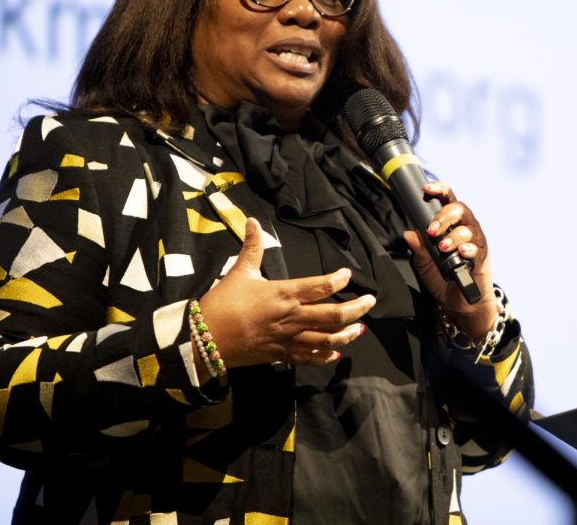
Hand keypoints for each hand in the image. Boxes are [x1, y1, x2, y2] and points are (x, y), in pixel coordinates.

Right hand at [198, 218, 375, 376]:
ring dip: (347, 335)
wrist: (205, 340)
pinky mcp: (281, 355)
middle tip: (370, 302)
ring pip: (327, 339)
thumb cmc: (223, 303)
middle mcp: (293, 317)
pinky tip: (334, 354)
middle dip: (357, 309)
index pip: (322, 285)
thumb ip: (252, 247)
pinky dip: (324, 356)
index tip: (348, 274)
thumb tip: (251, 220)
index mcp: (285, 293)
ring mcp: (289, 339)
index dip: (340, 279)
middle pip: (334, 315)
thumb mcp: (240, 272)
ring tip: (360, 330)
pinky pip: (309, 357)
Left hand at [402, 182, 496, 340]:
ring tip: (442, 248)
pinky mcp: (482, 259)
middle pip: (460, 209)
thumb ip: (418, 248)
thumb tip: (408, 234)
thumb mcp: (424, 264)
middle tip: (431, 231)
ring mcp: (476, 243)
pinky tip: (461, 253)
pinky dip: (468, 249)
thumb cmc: (443, 279)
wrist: (460, 304)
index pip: (448, 200)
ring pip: (468, 229)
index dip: (440, 191)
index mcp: (451, 225)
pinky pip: (478, 248)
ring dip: (453, 236)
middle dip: (444, 216)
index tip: (427, 190)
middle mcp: (465, 229)